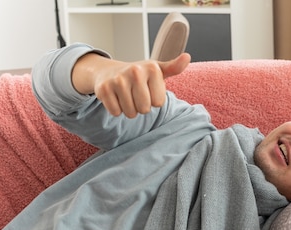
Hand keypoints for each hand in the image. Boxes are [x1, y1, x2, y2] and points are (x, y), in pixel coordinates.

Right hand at [72, 52, 190, 117]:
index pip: (158, 103)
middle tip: (136, 95)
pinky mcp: (103, 89)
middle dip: (141, 107)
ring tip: (126, 96)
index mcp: (151, 68)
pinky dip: (116, 109)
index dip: (154, 100)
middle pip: (144, 109)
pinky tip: (116, 97)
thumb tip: (187, 57)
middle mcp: (134, 71)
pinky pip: (116, 112)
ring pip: (130, 113)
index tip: (148, 90)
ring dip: (129, 109)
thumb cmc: (139, 75)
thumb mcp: (158, 71)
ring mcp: (117, 80)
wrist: (109, 71)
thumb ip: (174, 67)